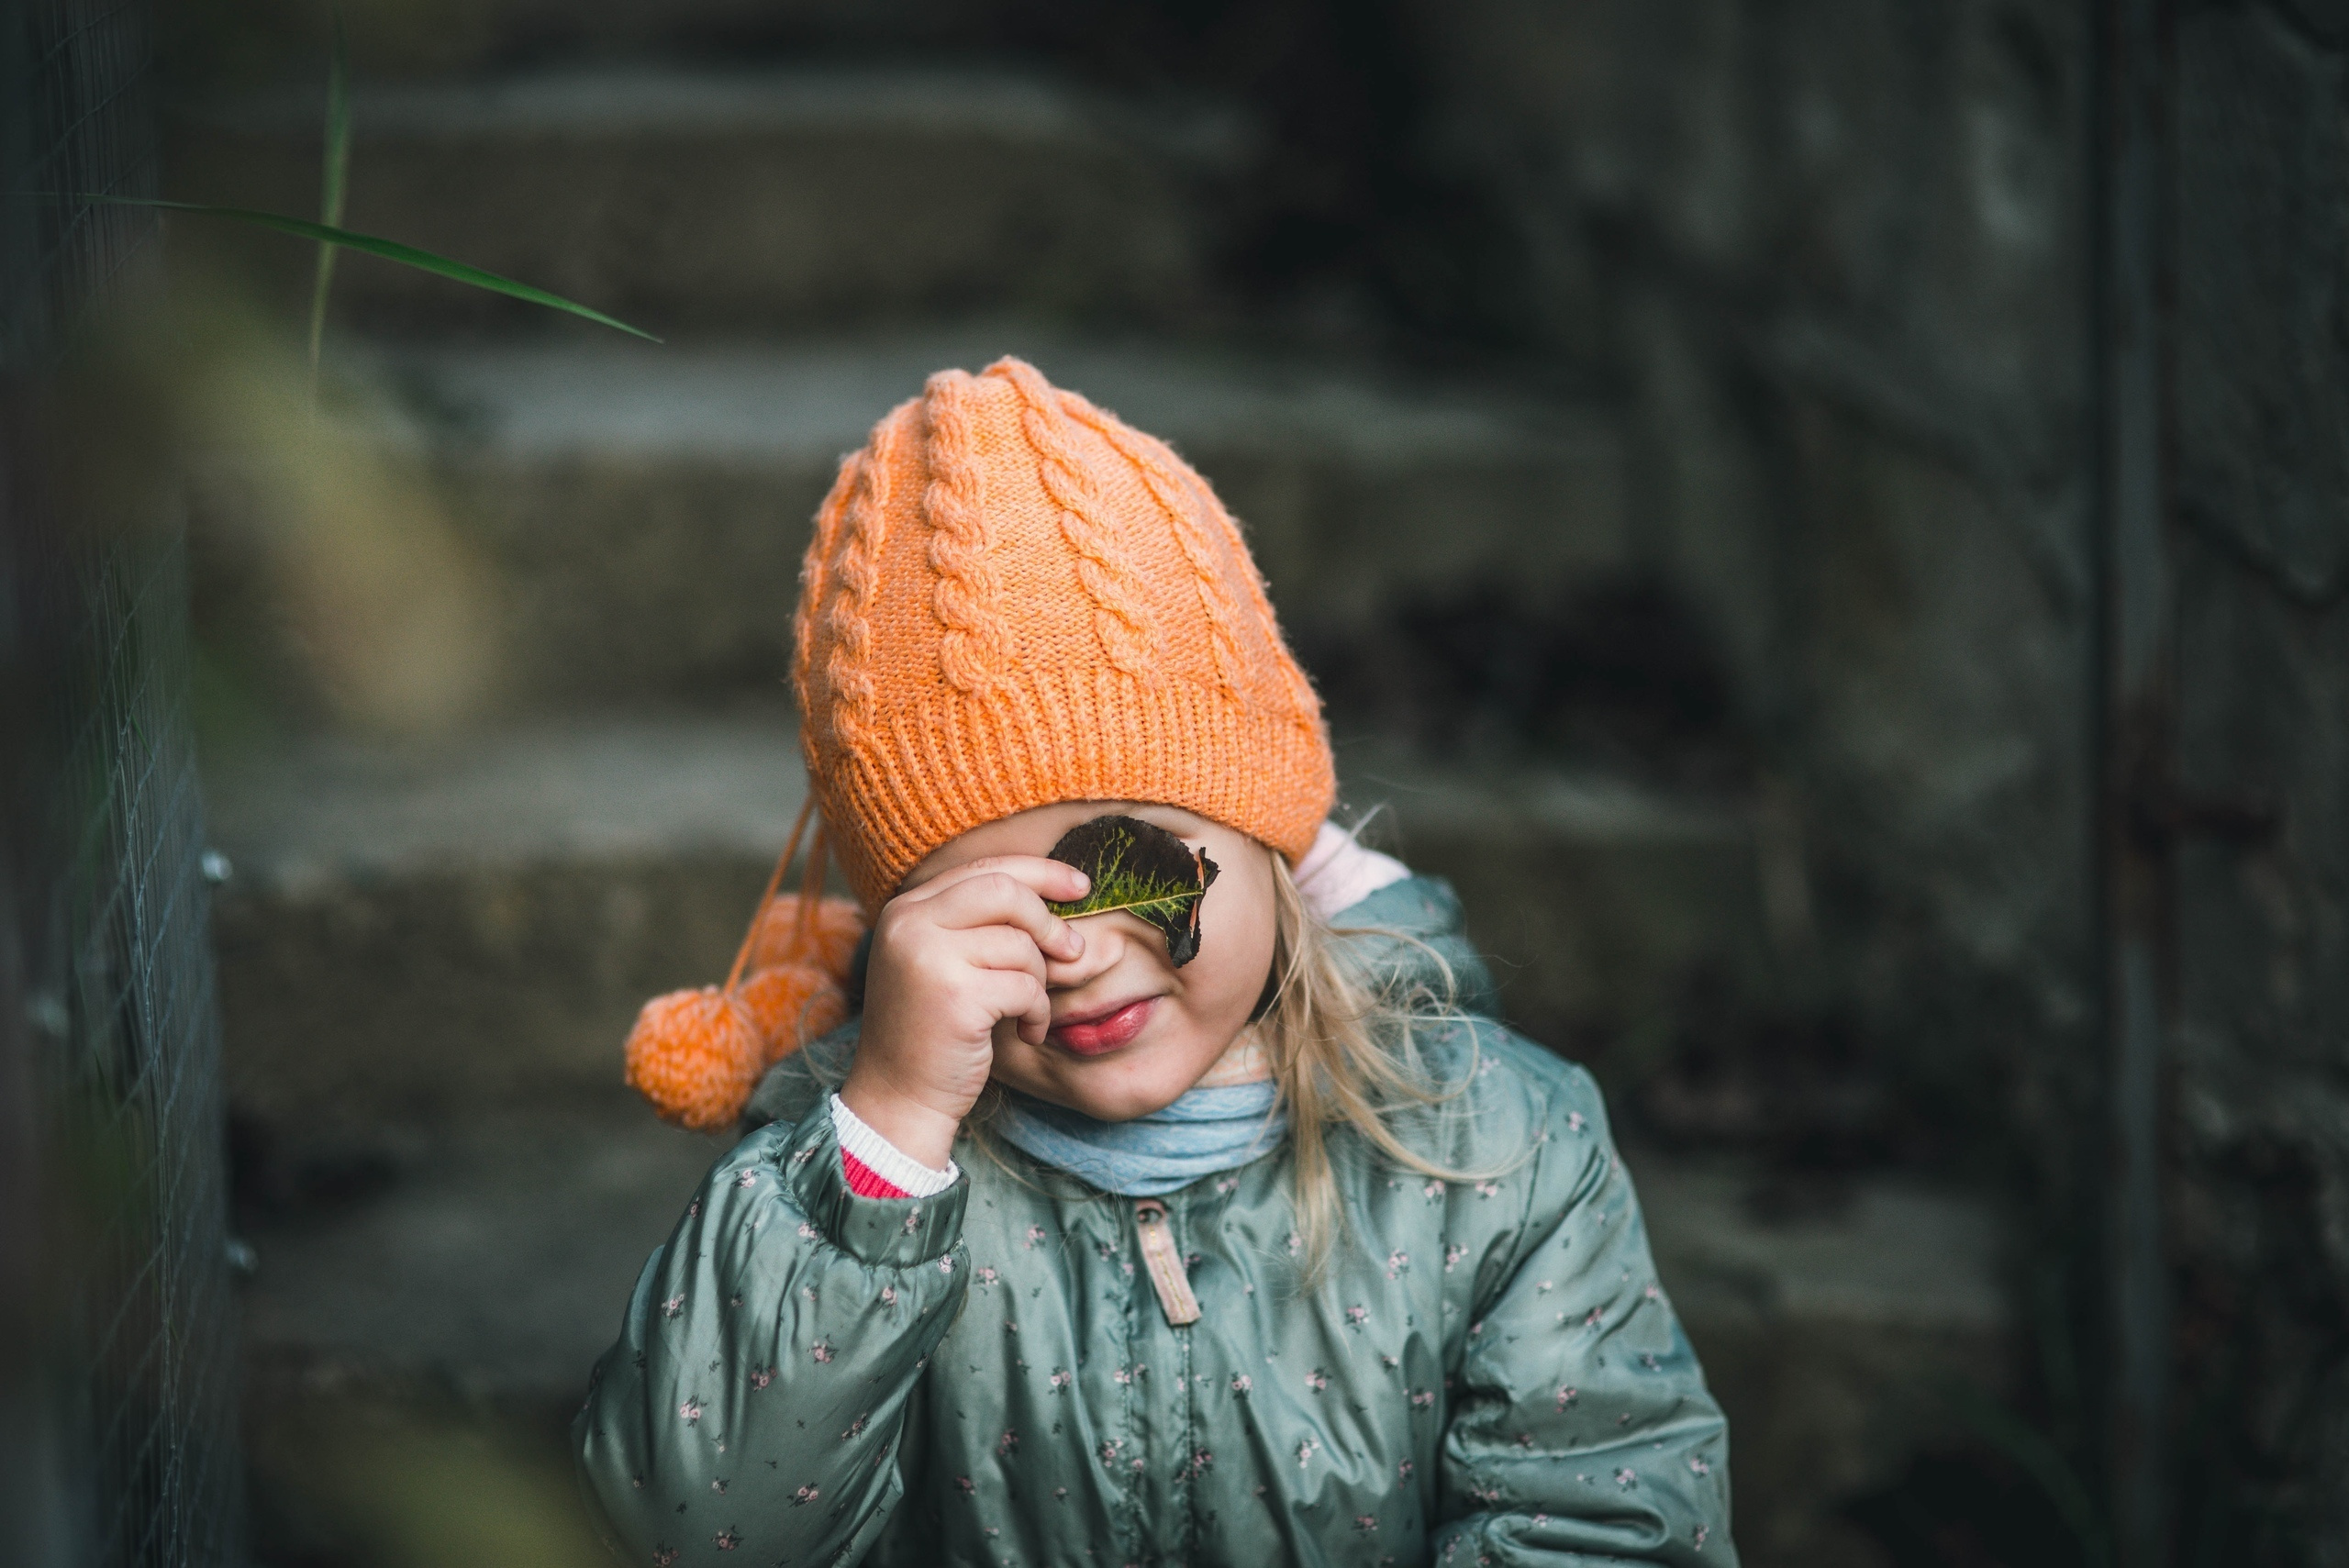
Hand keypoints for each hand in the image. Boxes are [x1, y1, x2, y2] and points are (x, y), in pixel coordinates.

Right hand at [839, 856, 1087, 1170]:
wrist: (898, 1098)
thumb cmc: (932, 1031)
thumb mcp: (945, 963)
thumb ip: (982, 924)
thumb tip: (1062, 890)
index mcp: (905, 909)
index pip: (984, 869)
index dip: (1039, 873)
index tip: (1079, 886)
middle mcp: (910, 924)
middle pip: (1006, 892)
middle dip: (1049, 921)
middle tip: (1071, 951)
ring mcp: (929, 958)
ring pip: (1021, 944)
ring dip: (1041, 981)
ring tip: (1026, 1010)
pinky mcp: (956, 996)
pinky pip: (1026, 987)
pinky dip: (1037, 1013)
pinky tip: (1024, 1032)